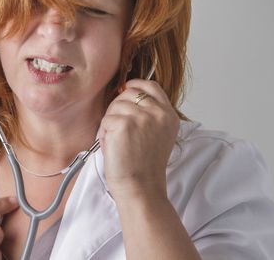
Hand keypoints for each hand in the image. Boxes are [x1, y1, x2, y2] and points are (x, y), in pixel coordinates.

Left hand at [97, 79, 179, 200]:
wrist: (140, 187)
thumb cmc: (143, 165)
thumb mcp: (157, 133)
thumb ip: (149, 113)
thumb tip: (127, 91)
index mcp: (169, 115)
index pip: (151, 86)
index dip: (135, 86)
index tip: (125, 91)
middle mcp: (159, 113)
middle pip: (129, 93)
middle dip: (118, 108)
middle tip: (120, 131)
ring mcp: (142, 117)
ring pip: (114, 106)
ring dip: (110, 123)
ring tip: (119, 142)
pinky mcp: (124, 123)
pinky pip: (106, 120)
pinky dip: (104, 133)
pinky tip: (113, 146)